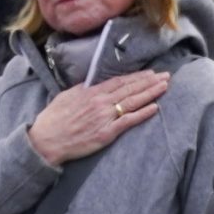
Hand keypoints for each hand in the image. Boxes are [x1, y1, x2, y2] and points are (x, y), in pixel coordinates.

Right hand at [28, 70, 170, 165]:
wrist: (46, 140)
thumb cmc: (54, 119)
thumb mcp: (67, 96)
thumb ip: (84, 89)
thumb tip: (95, 83)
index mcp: (91, 92)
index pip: (119, 81)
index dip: (137, 76)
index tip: (150, 72)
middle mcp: (100, 102)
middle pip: (130, 89)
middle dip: (150, 81)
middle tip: (166, 75)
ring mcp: (104, 117)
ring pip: (132, 102)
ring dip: (150, 93)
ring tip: (164, 86)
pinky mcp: (106, 133)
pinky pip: (128, 122)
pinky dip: (142, 114)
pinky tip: (155, 107)